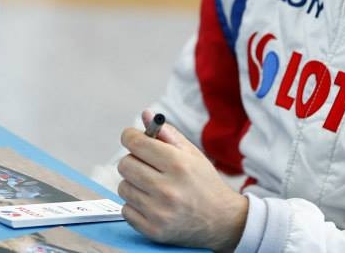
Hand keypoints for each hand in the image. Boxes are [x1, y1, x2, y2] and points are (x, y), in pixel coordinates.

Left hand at [117, 110, 248, 251]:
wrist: (222, 221)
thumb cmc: (204, 183)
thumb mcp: (191, 153)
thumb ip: (166, 133)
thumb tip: (146, 115)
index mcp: (177, 164)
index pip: (135, 143)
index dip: (130, 136)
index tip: (132, 138)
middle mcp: (167, 188)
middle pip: (125, 165)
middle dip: (133, 160)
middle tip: (146, 164)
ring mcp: (158, 212)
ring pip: (123, 187)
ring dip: (134, 184)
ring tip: (152, 186)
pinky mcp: (152, 230)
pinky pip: (125, 209)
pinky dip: (135, 205)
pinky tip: (152, 203)